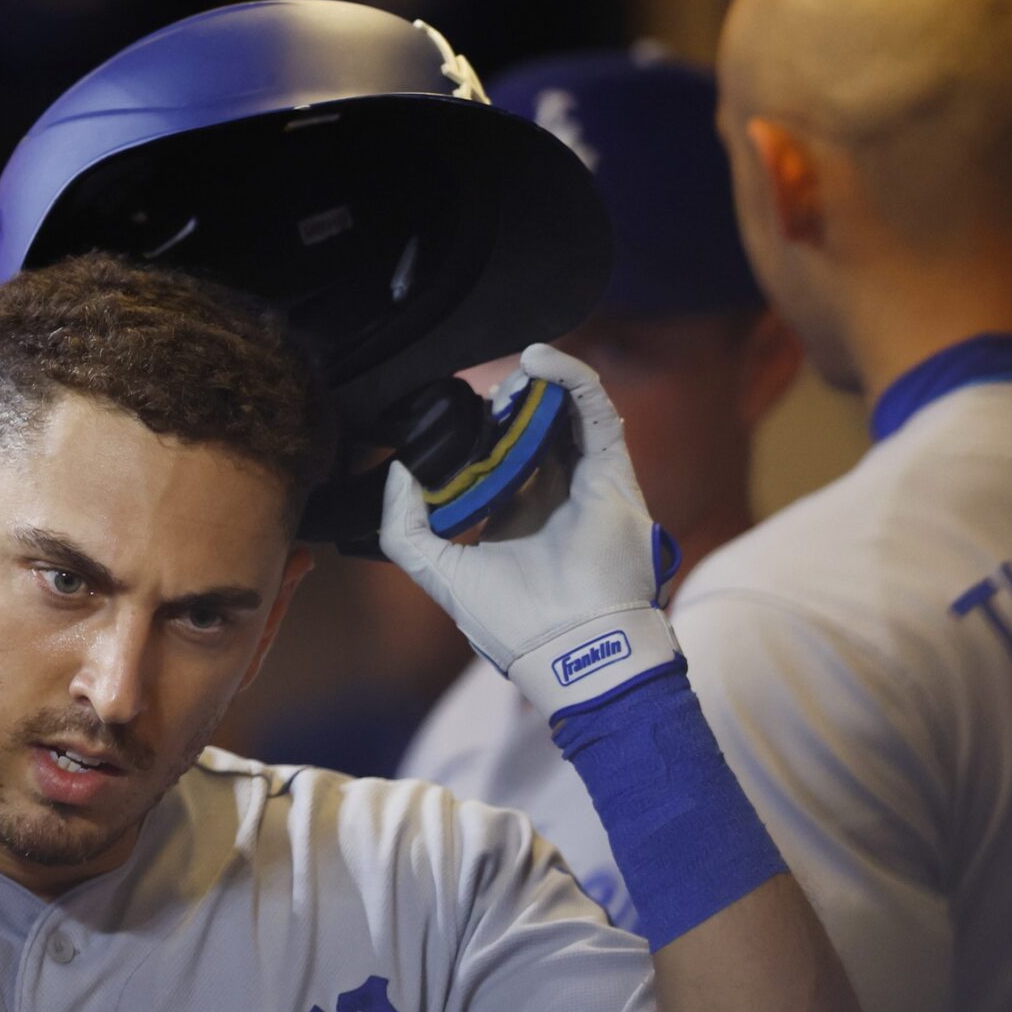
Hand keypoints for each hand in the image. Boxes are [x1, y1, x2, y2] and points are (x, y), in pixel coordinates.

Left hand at [380, 343, 681, 720]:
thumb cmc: (510, 622)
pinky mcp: (613, 476)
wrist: (572, 650)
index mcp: (515, 518)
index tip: (449, 412)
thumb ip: (405, 525)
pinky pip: (596, 412)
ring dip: (539, 386)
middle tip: (480, 391)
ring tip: (513, 369)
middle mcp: (553, 498)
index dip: (475, 432)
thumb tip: (398, 469)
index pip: (496, 460)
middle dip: (507, 404)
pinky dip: (573, 379)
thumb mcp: (437, 570)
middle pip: (532, 432)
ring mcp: (586, 484)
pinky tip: (541, 360)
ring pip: (566, 415)